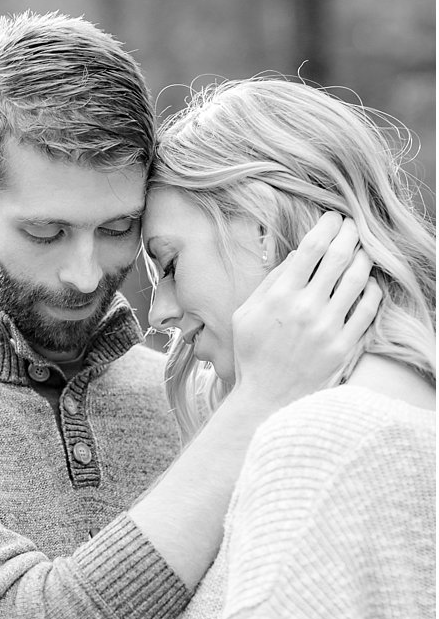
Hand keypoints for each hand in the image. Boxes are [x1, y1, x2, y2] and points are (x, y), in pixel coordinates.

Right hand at [231, 213, 381, 406]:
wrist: (267, 400)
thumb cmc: (252, 356)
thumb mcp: (245, 316)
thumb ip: (269, 284)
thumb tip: (297, 257)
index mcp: (278, 298)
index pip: (311, 249)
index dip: (326, 227)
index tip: (332, 218)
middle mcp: (306, 308)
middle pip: (339, 257)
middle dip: (350, 234)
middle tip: (353, 225)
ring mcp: (328, 327)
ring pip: (359, 279)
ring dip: (365, 258)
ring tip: (363, 251)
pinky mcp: (345, 345)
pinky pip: (368, 308)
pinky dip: (372, 291)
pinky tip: (368, 285)